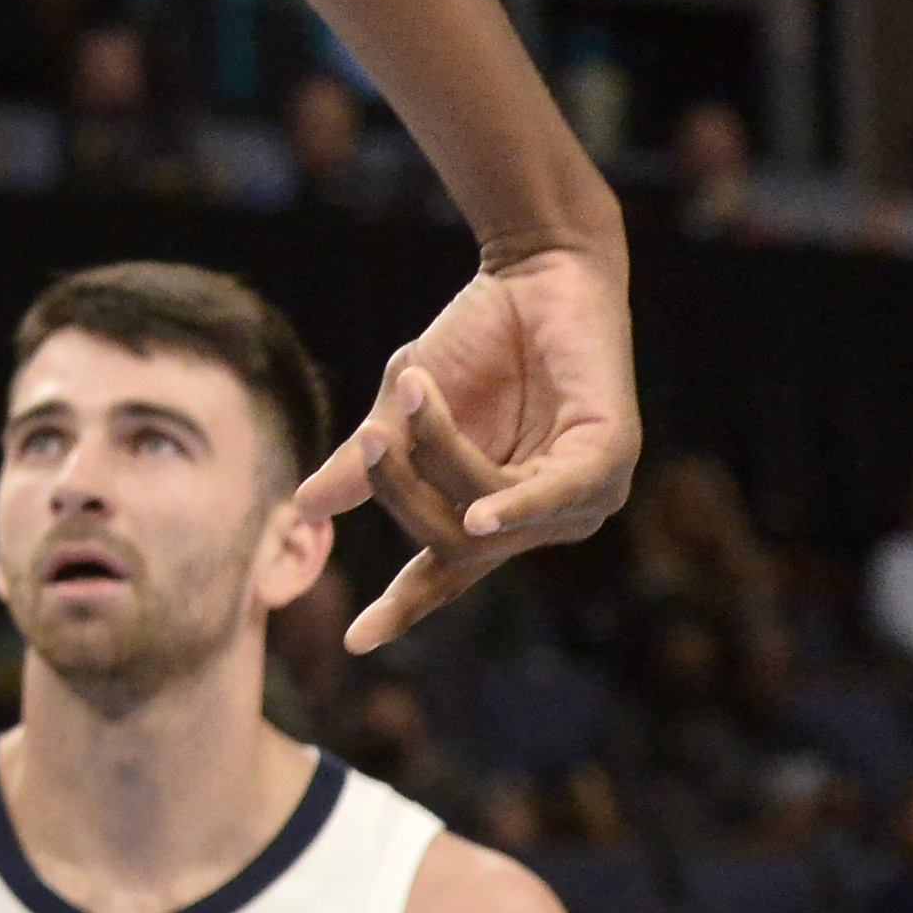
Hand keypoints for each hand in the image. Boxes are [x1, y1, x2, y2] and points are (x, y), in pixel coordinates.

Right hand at [290, 231, 639, 652]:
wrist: (536, 268)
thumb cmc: (478, 337)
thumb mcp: (406, 409)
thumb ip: (367, 461)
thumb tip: (302, 507)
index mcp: (499, 514)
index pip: (447, 572)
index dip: (404, 605)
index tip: (354, 643)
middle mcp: (546, 519)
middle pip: (452, 541)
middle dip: (401, 492)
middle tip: (369, 437)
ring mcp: (585, 496)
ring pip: (488, 515)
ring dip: (440, 458)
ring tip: (411, 391)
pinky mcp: (610, 458)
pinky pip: (554, 497)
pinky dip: (514, 508)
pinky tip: (479, 515)